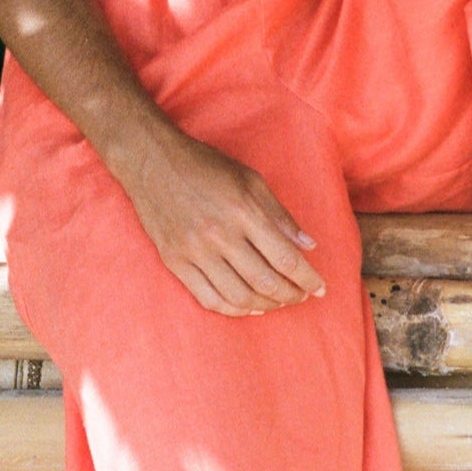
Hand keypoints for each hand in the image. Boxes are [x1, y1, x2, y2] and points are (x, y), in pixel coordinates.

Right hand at [115, 122, 326, 316]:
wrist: (151, 161)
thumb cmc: (205, 166)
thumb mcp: (250, 179)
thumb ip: (280, 215)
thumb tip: (308, 245)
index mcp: (243, 211)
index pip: (285, 258)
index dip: (307, 278)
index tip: (320, 288)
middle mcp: (219, 235)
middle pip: (265, 281)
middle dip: (291, 295)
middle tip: (301, 296)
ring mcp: (195, 251)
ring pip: (238, 296)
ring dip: (265, 305)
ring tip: (278, 301)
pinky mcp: (175, 261)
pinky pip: (208, 298)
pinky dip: (234, 309)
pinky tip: (249, 306)